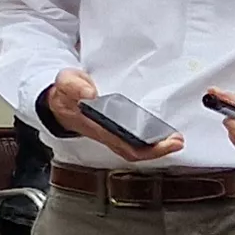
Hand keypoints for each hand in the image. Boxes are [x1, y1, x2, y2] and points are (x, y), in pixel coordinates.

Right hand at [44, 70, 182, 161]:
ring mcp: (111, 134)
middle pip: (134, 151)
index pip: (123, 144)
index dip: (146, 147)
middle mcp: (105, 135)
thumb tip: (90, 93)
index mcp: (95, 126)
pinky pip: (135, 140)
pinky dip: (151, 139)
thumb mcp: (64, 82)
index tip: (166, 141)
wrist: (56, 100)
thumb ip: (73, 85)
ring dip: (157, 146)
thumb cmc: (63, 94)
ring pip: (136, 148)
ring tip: (175, 138)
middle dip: (158, 149)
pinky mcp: (115, 130)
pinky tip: (162, 132)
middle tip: (177, 140)